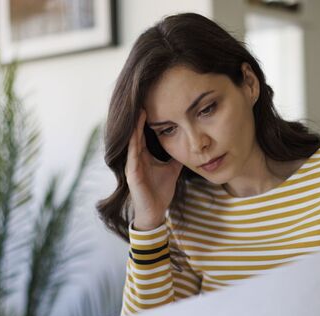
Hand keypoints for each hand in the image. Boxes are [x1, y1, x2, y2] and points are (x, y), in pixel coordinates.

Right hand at [125, 109, 182, 229]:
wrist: (155, 212)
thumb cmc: (160, 192)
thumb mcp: (172, 170)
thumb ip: (176, 157)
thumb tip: (187, 145)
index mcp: (144, 156)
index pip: (143, 133)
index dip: (146, 120)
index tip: (151, 103)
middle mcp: (136, 158)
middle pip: (136, 133)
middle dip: (139, 118)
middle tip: (143, 99)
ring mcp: (132, 166)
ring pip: (133, 142)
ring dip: (135, 127)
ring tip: (140, 111)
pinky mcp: (132, 175)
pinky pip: (132, 156)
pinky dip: (133, 144)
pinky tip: (135, 134)